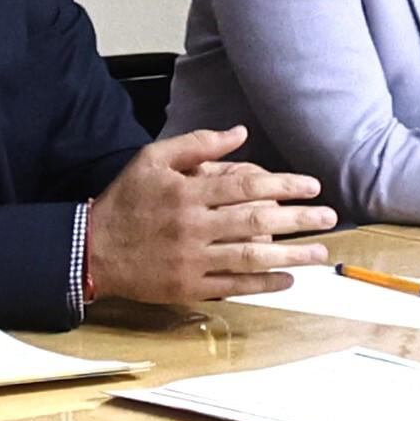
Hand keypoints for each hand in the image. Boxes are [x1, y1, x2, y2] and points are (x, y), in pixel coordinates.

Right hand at [83, 125, 336, 306]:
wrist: (91, 250)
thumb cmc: (125, 201)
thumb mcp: (152, 159)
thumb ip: (197, 145)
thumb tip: (239, 133)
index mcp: (188, 193)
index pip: (247, 186)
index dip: (284, 185)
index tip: (311, 186)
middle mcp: (193, 227)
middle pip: (256, 222)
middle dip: (298, 219)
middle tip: (328, 217)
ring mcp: (191, 260)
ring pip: (250, 257)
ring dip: (290, 256)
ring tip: (318, 252)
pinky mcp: (187, 286)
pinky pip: (232, 286)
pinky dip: (262, 284)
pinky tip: (286, 279)